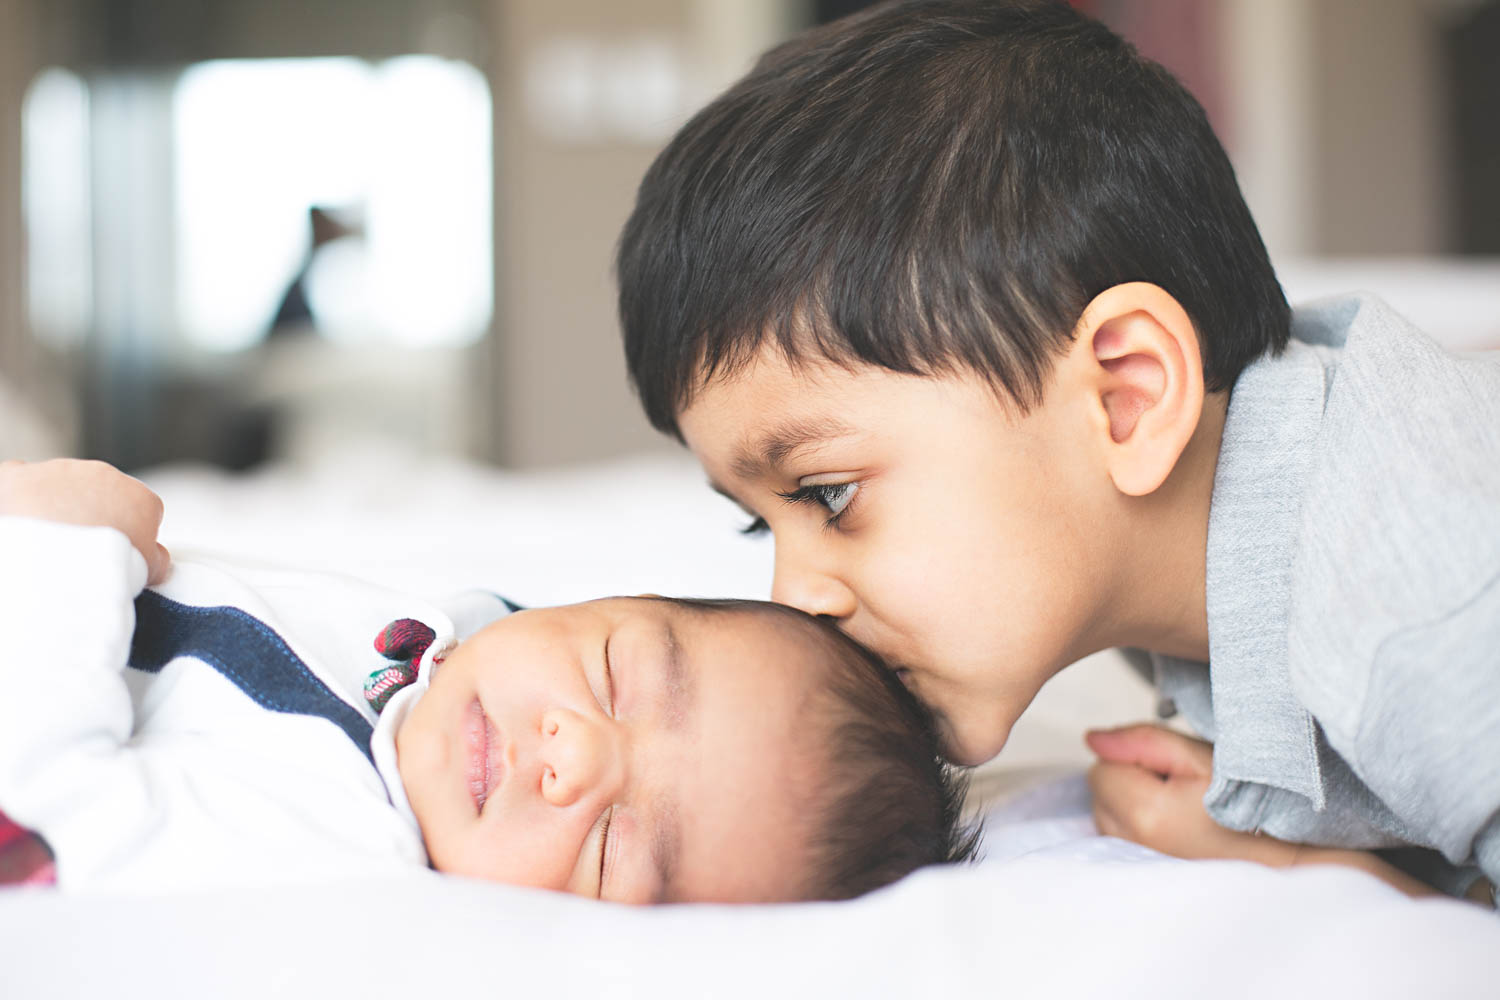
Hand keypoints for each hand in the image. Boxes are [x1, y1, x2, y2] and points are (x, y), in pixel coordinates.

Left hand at [0, 459, 171, 583]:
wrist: (53, 561)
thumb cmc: (104, 566)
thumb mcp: (147, 571)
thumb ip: (158, 558)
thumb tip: (159, 558)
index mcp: (139, 496)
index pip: (143, 508)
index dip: (130, 530)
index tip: (118, 550)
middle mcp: (103, 475)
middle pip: (100, 493)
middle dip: (91, 514)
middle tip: (80, 548)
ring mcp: (60, 472)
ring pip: (60, 486)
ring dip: (56, 507)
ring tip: (48, 542)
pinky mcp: (20, 475)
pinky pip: (20, 481)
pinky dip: (18, 498)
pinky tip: (20, 523)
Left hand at [1085, 723, 1293, 865]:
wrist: (1282, 856)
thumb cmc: (1248, 803)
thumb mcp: (1198, 756)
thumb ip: (1140, 741)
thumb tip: (1091, 739)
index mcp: (1145, 813)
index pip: (1102, 767)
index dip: (1134, 758)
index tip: (1171, 769)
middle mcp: (1132, 844)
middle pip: (1100, 791)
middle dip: (1128, 779)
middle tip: (1177, 786)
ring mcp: (1136, 863)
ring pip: (1105, 813)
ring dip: (1130, 801)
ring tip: (1178, 806)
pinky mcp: (1141, 873)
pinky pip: (1118, 836)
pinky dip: (1136, 823)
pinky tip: (1171, 825)